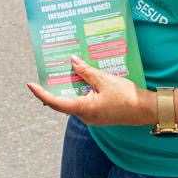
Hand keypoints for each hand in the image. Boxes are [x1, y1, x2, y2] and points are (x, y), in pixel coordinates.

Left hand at [26, 56, 154, 126]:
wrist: (147, 110)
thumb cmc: (126, 96)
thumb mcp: (104, 80)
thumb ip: (86, 71)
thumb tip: (72, 61)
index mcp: (84, 109)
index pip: (55, 102)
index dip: (41, 93)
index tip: (30, 84)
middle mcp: (85, 116)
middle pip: (62, 102)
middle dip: (54, 88)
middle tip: (48, 72)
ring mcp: (92, 117)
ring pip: (73, 102)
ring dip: (69, 88)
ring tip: (64, 72)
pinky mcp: (99, 114)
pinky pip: (84, 102)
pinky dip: (79, 91)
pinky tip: (82, 79)